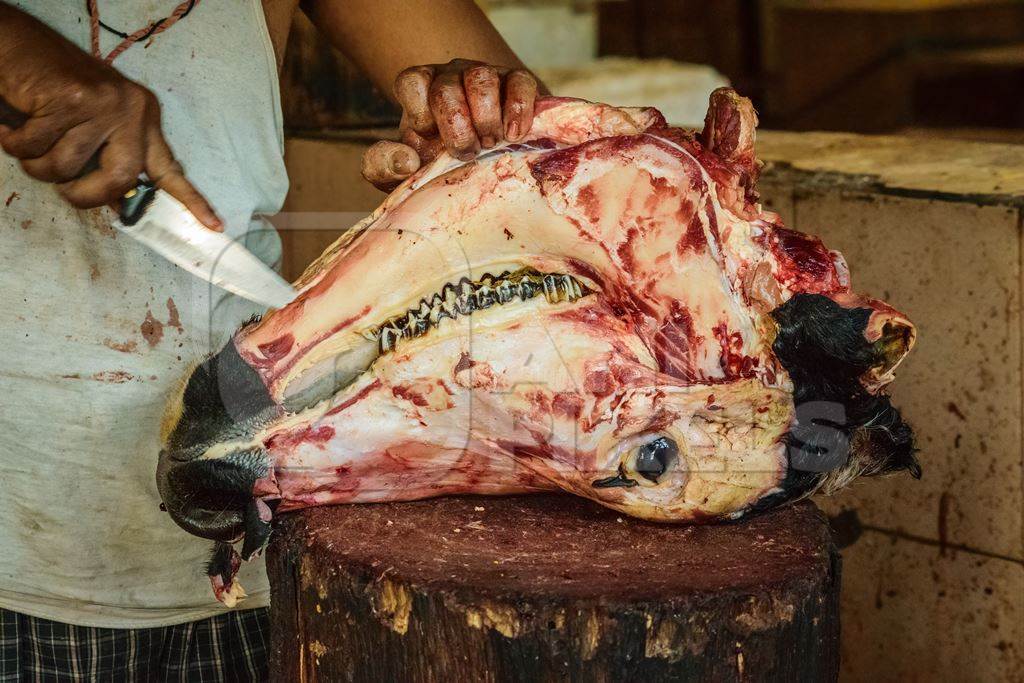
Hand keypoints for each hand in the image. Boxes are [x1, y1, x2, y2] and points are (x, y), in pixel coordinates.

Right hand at [0, 7, 219, 227]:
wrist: (18, 43)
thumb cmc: (53, 90)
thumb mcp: (94, 124)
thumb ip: (110, 160)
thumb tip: (120, 205)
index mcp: (143, 117)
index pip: (169, 168)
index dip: (190, 200)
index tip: (214, 226)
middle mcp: (131, 109)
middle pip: (119, 179)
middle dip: (85, 196)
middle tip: (65, 191)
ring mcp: (104, 103)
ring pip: (68, 167)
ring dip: (39, 166)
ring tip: (29, 143)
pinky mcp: (70, 98)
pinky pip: (36, 147)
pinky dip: (15, 144)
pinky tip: (11, 126)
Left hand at [361, 58, 540, 190]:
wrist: (485, 162)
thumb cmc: (440, 162)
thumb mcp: (405, 169)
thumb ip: (384, 166)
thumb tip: (405, 161)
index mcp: (420, 91)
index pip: (411, 82)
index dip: (421, 114)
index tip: (432, 145)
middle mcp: (450, 76)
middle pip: (446, 87)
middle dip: (457, 126)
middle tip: (468, 153)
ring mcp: (485, 75)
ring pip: (482, 79)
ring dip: (486, 119)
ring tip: (491, 145)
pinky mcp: (518, 82)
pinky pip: (520, 83)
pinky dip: (518, 110)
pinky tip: (514, 136)